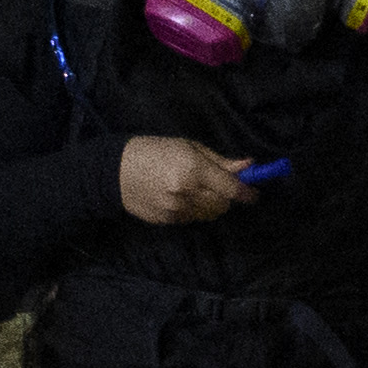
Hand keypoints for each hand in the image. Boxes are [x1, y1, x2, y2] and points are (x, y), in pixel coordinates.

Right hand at [118, 135, 254, 227]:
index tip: (253, 194)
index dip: (246, 193)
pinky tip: (177, 197)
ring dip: (210, 205)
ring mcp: (174, 209)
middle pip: (222, 205)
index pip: (231, 189)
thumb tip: (248, 166)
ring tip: (194, 190)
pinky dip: (192, 210)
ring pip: (208, 214)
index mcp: (193, 170)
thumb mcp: (188, 147)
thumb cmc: (154, 151)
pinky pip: (190, 219)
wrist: (114, 169)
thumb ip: (219, 161)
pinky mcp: (165, 220)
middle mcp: (186, 192)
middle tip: (219, 188)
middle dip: (226, 197)